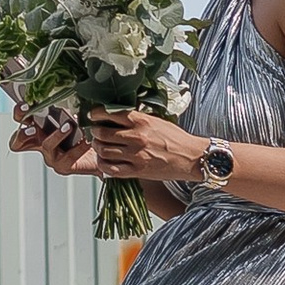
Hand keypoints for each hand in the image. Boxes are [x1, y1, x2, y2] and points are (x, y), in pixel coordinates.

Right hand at [11, 109, 97, 172]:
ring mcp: (50, 156)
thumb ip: (66, 107)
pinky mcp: (63, 166)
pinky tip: (87, 140)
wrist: (104, 153)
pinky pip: (68, 156)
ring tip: (69, 126)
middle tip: (33, 127)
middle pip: (18, 141)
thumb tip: (66, 92)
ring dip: (57, 134)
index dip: (19, 114)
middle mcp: (40, 142)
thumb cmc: (87, 131)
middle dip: (23, 133)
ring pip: (46, 145)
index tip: (27, 105)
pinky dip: (78, 147)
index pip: (21, 120)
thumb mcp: (75, 115)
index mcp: (40, 127)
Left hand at [88, 109, 214, 184]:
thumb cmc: (176, 138)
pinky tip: (104, 162)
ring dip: (98, 148)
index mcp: (142, 121)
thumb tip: (116, 114)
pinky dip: (104, 165)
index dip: (96, 114)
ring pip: (104, 151)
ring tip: (99, 146)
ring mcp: (136, 155)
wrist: (191, 157)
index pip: (110, 113)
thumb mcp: (157, 121)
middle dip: (95, 132)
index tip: (93, 115)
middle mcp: (137, 137)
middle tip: (95, 132)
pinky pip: (112, 169)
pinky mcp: (138, 171)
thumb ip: (137, 118)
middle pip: (103, 133)